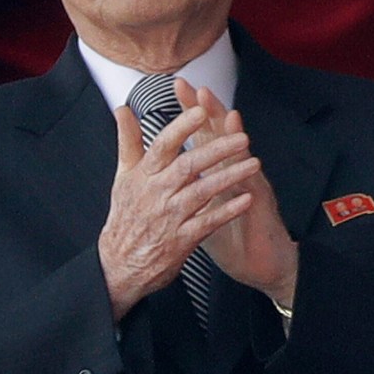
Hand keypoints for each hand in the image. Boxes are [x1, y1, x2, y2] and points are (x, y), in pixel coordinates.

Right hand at [98, 86, 262, 320]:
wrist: (119, 264)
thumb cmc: (126, 215)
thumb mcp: (123, 176)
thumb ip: (128, 140)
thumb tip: (123, 109)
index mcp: (144, 175)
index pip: (163, 146)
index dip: (181, 128)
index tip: (201, 111)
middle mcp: (156, 194)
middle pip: (188, 166)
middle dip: (217, 150)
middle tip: (242, 137)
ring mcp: (169, 217)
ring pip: (202, 192)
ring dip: (230, 177)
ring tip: (253, 164)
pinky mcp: (181, 240)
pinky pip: (208, 222)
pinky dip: (228, 211)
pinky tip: (247, 200)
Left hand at [185, 83, 298, 307]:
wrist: (260, 266)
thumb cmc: (231, 237)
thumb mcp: (200, 210)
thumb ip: (184, 186)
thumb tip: (163, 168)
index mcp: (218, 172)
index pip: (202, 135)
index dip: (191, 112)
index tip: (177, 88)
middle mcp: (236, 173)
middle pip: (221, 136)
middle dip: (210, 112)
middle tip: (198, 88)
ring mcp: (250, 187)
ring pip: (241, 156)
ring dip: (234, 136)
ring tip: (226, 114)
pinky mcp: (260, 208)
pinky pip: (254, 188)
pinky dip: (249, 173)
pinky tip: (247, 158)